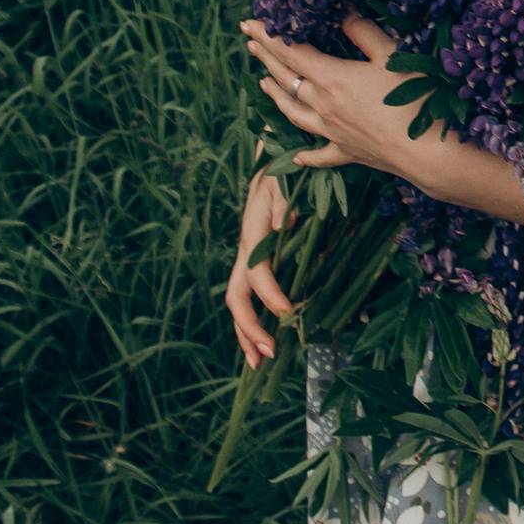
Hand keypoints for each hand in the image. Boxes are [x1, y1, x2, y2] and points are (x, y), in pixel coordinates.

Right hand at [224, 168, 291, 369]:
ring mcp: (249, 257)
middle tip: (268, 355)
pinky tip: (265, 340)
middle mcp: (246, 250)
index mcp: (253, 233)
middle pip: (237, 297)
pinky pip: (251, 295)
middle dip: (249, 328)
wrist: (274, 160)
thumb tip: (280, 225)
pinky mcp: (257, 260)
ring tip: (258, 363)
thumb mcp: (283, 181)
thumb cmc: (283, 171)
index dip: (269, 294)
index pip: (255, 272)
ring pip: (240, 302)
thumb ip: (281, 202)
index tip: (286, 312)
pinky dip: (255, 320)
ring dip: (247, 333)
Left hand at [239, 13, 418, 175]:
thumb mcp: (391, 55)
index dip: (269, 36)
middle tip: (251, 42)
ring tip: (262, 84)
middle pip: (286, 79)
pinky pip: (320, 154)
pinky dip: (306, 155)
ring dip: (276, 96)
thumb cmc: (413, 98)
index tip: (249, 23)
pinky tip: (297, 155)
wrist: (427, 151)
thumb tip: (342, 10)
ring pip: (293, 113)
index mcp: (332, 78)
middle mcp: (323, 106)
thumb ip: (363, 31)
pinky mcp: (347, 152)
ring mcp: (332, 132)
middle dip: (266, 58)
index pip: (290, 52)